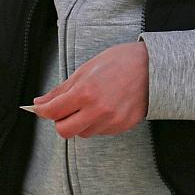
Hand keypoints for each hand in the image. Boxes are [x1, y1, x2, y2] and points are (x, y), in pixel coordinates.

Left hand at [32, 42, 148, 138]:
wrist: (153, 67)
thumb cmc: (120, 62)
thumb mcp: (85, 70)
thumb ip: (61, 90)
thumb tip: (41, 103)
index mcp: (86, 92)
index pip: (53, 112)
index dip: (42, 111)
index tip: (40, 108)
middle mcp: (98, 110)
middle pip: (64, 131)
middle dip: (59, 121)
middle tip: (64, 110)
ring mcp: (112, 120)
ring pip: (82, 133)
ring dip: (79, 122)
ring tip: (89, 104)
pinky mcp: (123, 126)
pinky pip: (100, 132)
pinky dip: (95, 123)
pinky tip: (103, 108)